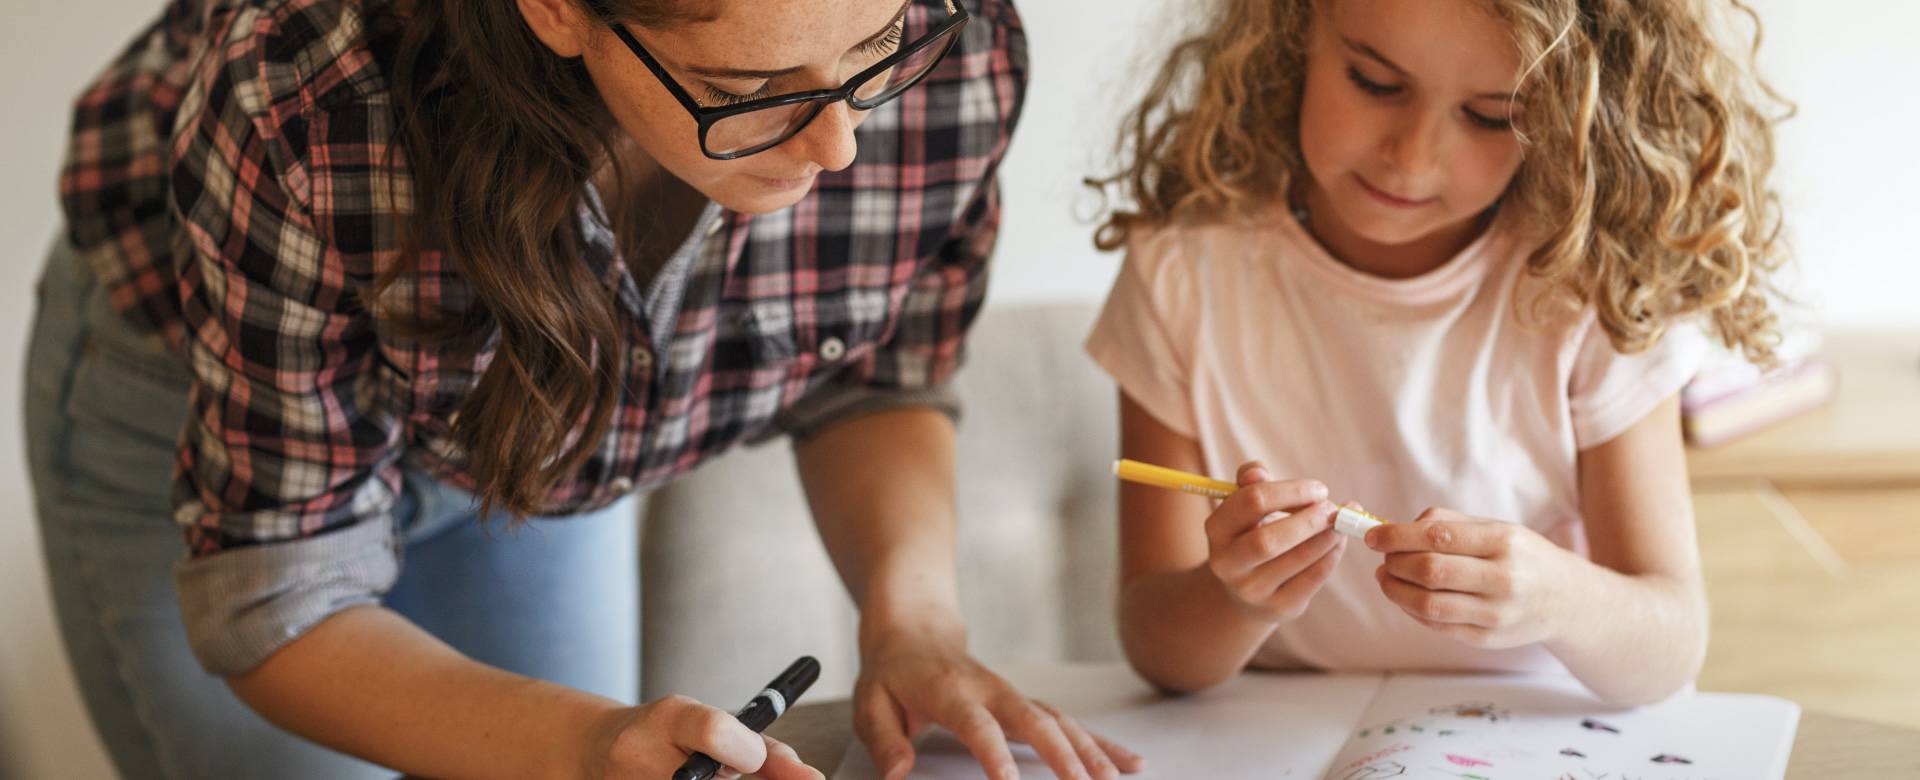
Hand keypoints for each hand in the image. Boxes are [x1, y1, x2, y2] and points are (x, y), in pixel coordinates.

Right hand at [580, 695, 822, 779]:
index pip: (714, 732)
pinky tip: (683, 778)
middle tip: (722, 772)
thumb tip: (813, 779)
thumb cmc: (670, 737)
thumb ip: (766, 750)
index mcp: (669, 718)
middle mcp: (640, 753)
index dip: (746, 751)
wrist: (598, 750)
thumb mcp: (710, 724)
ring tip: (694, 775)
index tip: (752, 759)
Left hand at [853, 617, 1144, 779]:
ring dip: (1091, 750)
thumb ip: (883, 739)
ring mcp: (1014, 695)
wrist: (915, 632)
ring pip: (1060, 721)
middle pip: (1034, 721)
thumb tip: (896, 773)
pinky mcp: (1027, 703)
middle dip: (1063, 755)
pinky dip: (1099, 743)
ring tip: (1118, 779)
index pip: (977, 726)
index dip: (994, 754)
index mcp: (950, 692)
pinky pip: (1069, 723)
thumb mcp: (870, 703)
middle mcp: (991, 691)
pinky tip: (1126, 763)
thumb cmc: (892, 674)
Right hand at [1202, 461, 1345, 622]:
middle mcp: (1227, 563)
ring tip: (1342, 523)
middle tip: (1332, 509)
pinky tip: (1338, 543)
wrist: (1247, 591)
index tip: (1318, 490)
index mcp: (1217, 529)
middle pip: (1268, 540)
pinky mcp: (1278, 607)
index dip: (1291, 491)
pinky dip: (1331, 556)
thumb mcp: (1245, 506)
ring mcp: (1252, 590)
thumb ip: (1250, 482)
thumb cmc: (1252, 534)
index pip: (1251, 502)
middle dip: (1308, 520)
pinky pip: (1312, 579)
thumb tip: (1258, 472)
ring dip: (1327, 537)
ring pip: (1296, 560)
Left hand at [1365, 507, 1585, 648]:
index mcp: (1504, 542)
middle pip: (1430, 571)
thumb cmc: (1521, 556)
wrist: (1566, 600)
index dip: (1396, 537)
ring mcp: (1496, 614)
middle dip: (1394, 563)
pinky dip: (1412, 610)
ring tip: (1386, 577)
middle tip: (1383, 558)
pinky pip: (1437, 625)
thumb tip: (1396, 528)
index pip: (1437, 537)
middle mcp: (1503, 579)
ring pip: (1428, 604)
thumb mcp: (1496, 528)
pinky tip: (1406, 596)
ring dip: (1395, 590)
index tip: (1373, 537)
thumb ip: (1447, 523)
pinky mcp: (1487, 639)